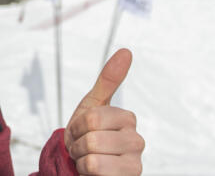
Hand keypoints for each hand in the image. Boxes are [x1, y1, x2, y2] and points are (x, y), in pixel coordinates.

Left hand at [64, 49, 144, 174]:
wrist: (81, 169)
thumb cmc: (87, 136)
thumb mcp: (92, 106)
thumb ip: (108, 80)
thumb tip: (127, 51)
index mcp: (128, 119)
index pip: (91, 118)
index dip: (76, 127)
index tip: (81, 132)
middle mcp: (137, 141)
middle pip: (92, 137)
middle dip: (77, 145)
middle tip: (83, 149)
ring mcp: (135, 164)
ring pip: (92, 156)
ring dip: (80, 160)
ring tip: (88, 160)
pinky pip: (95, 171)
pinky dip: (85, 173)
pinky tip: (93, 174)